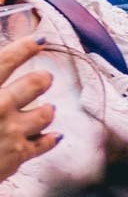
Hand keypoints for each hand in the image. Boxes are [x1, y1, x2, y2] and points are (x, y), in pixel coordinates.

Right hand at [0, 35, 57, 183]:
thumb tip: (0, 71)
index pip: (6, 60)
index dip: (24, 48)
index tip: (39, 41)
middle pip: (34, 84)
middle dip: (42, 79)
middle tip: (45, 78)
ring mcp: (12, 132)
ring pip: (45, 113)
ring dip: (47, 109)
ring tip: (47, 107)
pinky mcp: (19, 155)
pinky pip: (45, 143)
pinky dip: (50, 137)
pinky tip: (54, 134)